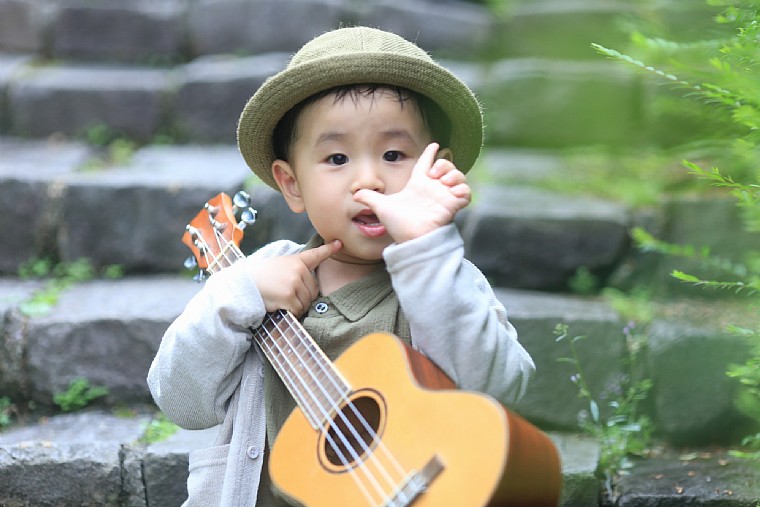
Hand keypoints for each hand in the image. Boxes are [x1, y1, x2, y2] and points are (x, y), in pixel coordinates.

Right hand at [248, 240, 341, 315]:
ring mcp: (294, 283)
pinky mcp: (289, 296)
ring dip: (296, 305)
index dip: (329, 249)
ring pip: (307, 302)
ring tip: (281, 298)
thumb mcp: (280, 266)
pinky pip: (298, 310)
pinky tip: (280, 305)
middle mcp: (298, 270)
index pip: (316, 255)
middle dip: (303, 297)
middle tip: (285, 293)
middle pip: (313, 291)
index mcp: (297, 261)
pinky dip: (291, 312)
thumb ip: (297, 272)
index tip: (340, 243)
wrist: (243, 283)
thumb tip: (310, 289)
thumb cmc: (261, 276)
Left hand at [353, 143, 470, 242]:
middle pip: (446, 166)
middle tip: (434, 173)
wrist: (411, 238)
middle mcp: (433, 189)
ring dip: (454, 174)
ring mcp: (444, 197)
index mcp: (418, 185)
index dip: (430, 153)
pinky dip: (463, 189)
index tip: (434, 144)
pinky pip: (466, 192)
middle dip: (444, 163)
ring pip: (458, 176)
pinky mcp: (453, 205)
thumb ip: (369, 198)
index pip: (426, 164)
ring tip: (443, 181)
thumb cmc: (398, 225)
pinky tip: (452, 190)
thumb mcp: (382, 207)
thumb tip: (355, 194)